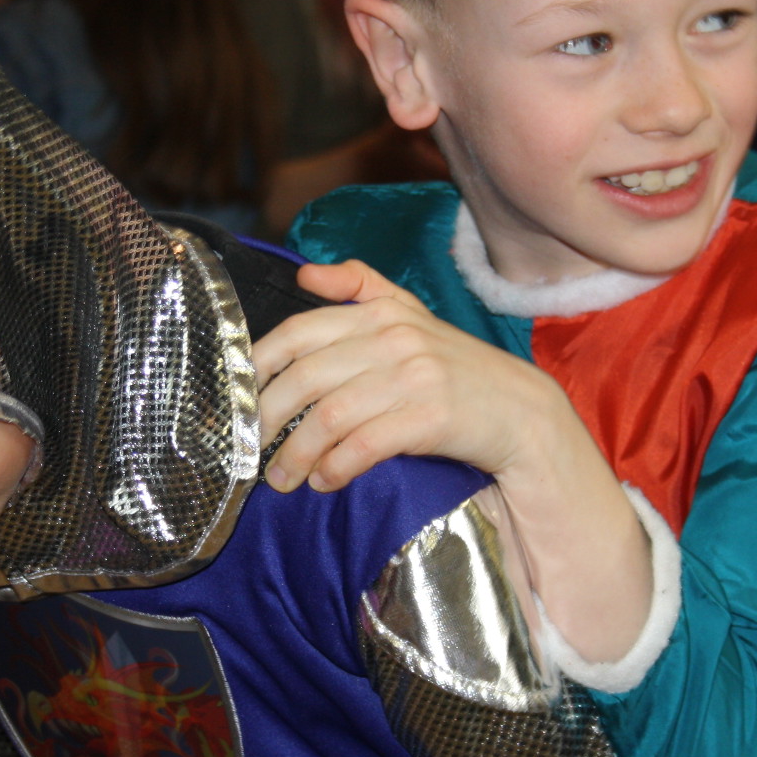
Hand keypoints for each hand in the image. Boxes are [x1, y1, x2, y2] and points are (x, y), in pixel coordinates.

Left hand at [255, 260, 567, 491]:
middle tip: (250, 447)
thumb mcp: (411, 315)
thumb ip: (360, 287)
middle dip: (267, 418)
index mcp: (381, 312)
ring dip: (296, 454)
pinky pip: (364, 445)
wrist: (520, 411)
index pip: (299, 332)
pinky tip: (324, 481)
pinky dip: (336, 467)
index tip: (236, 397)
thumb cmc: (455, 368)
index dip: (258, 365)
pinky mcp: (431, 418)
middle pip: (305, 378)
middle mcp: (394, 338)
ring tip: (281, 479)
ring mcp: (414, 377)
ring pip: (330, 416)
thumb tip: (306, 274)